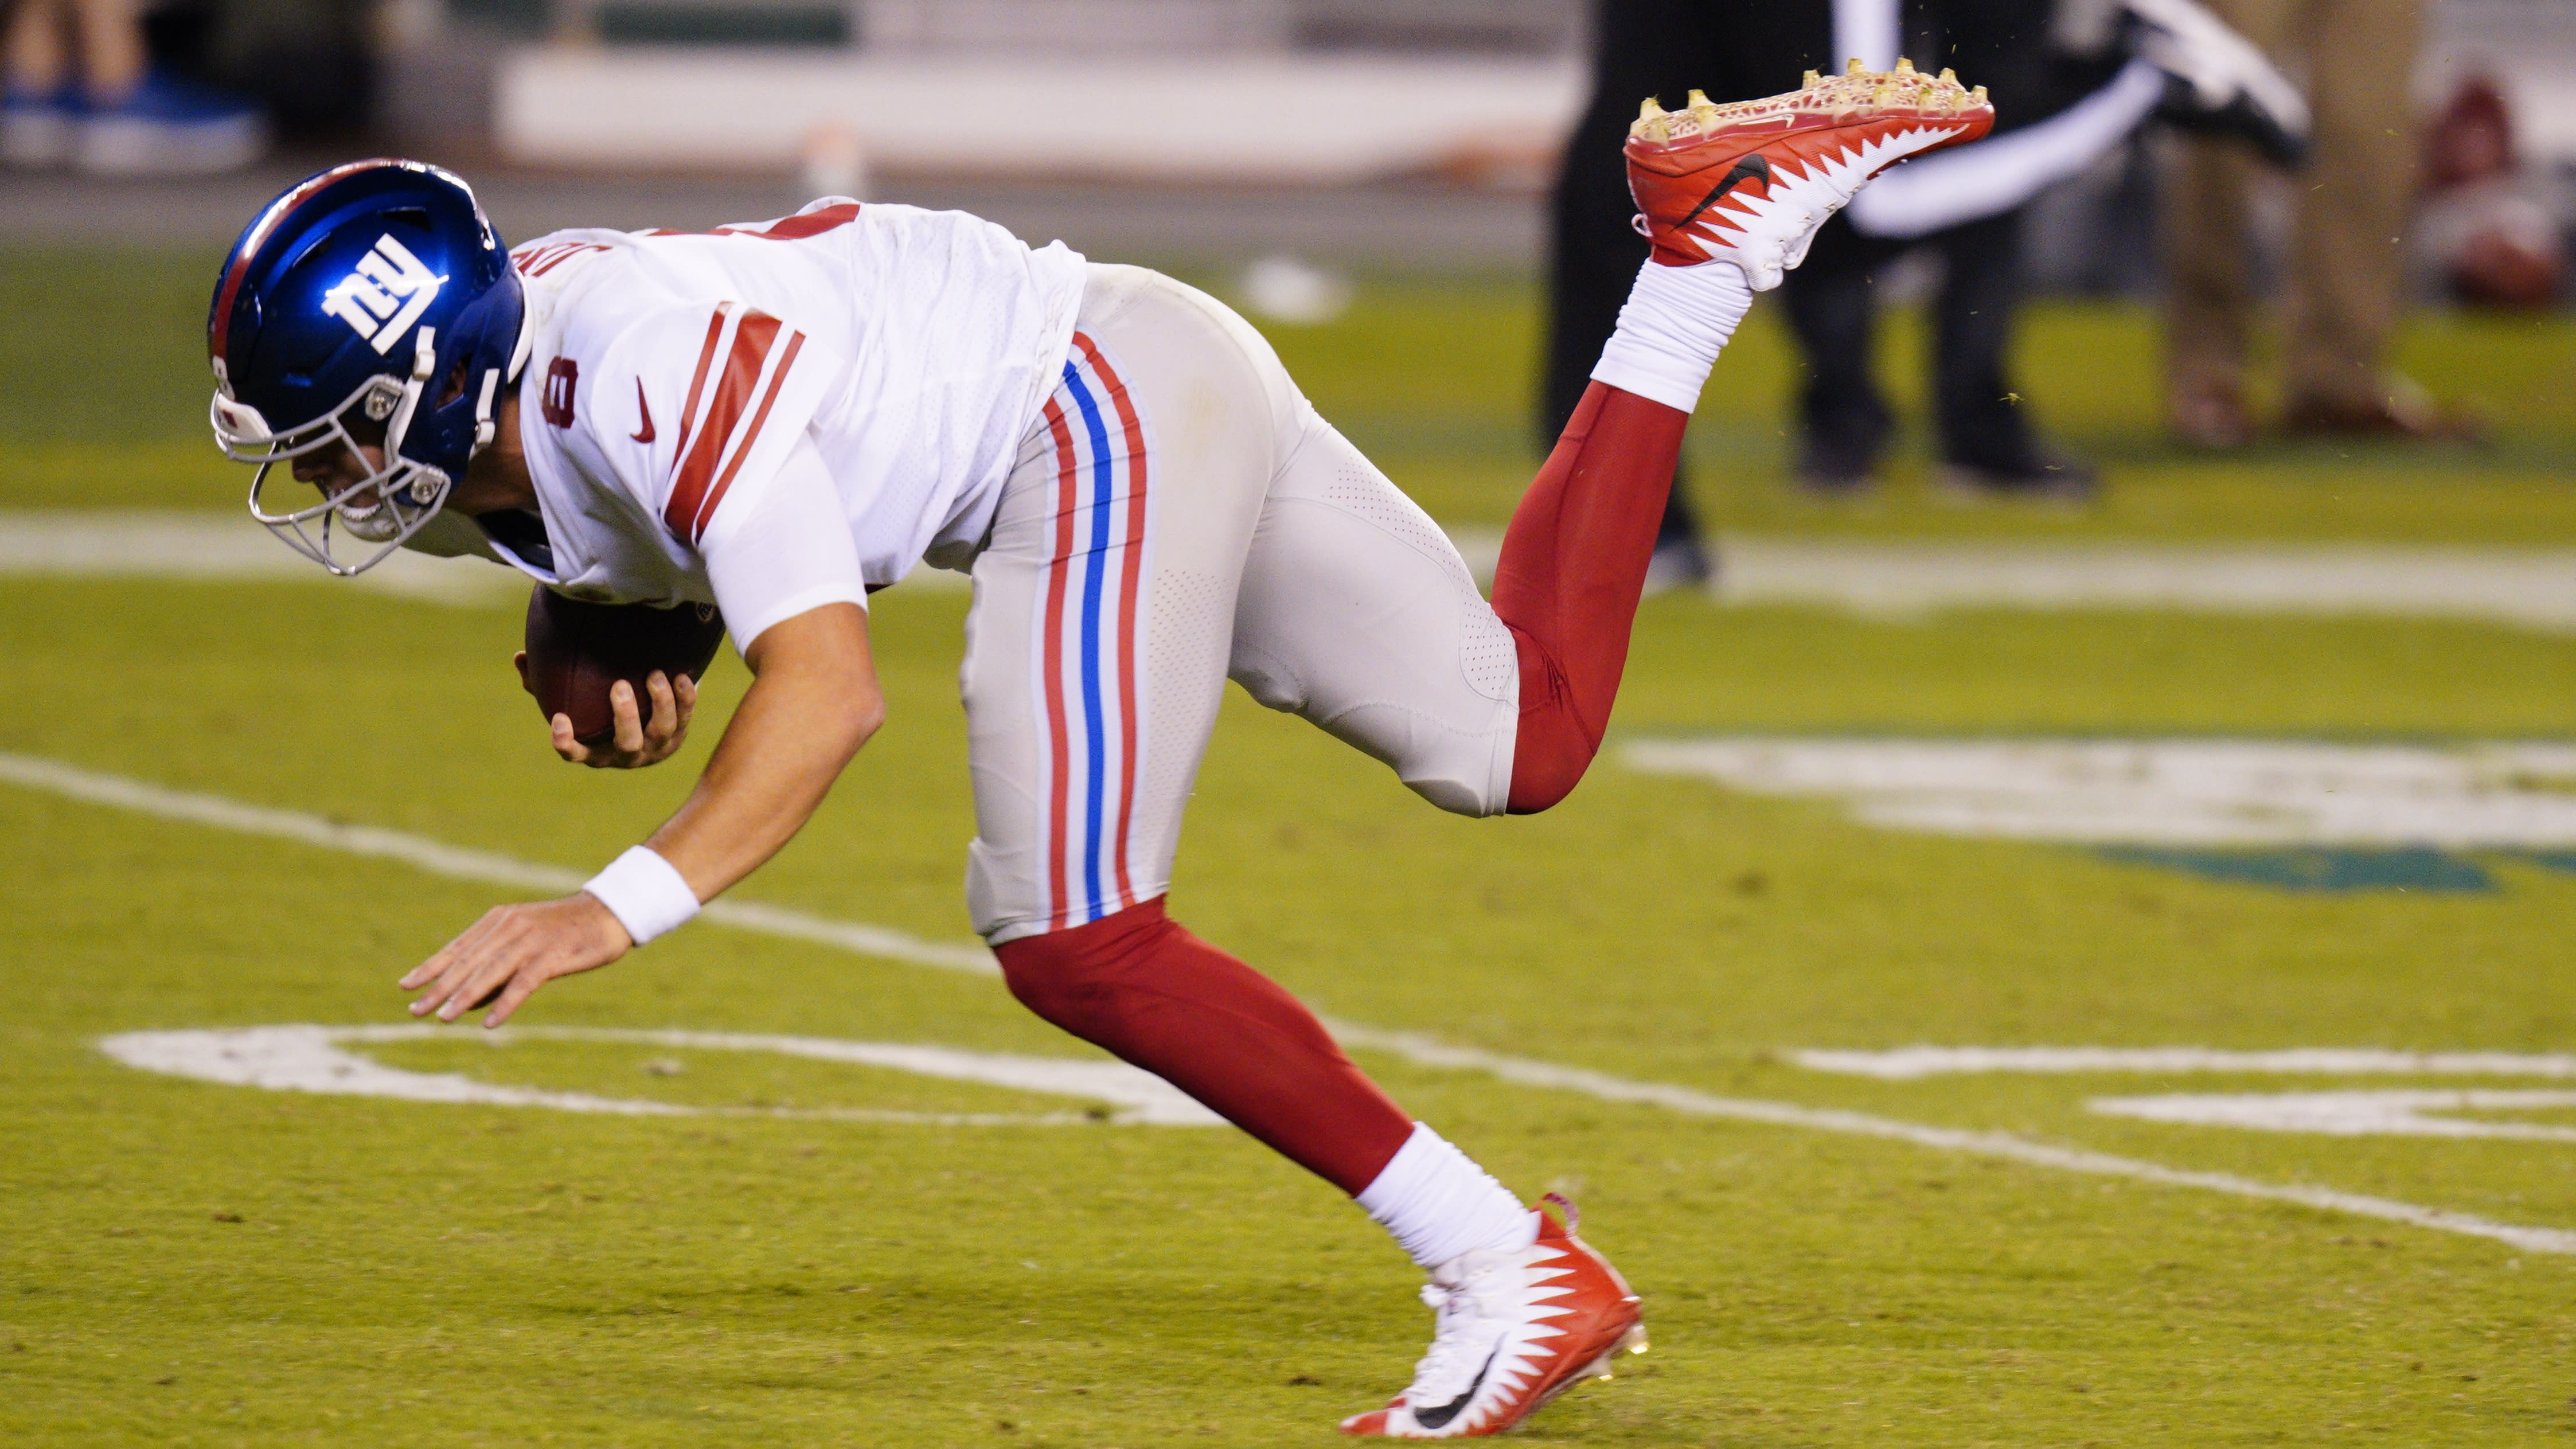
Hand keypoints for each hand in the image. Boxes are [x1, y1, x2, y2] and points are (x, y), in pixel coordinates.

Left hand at [399, 893, 632, 1027]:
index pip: (457, 948)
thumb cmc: (566, 931)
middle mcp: (509, 927)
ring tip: (443, 1018)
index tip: (405, 985)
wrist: (609, 913)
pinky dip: (506, 1003)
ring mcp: (530, 940)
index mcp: (498, 919)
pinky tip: (491, 1023)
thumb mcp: (525, 940)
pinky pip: (524, 983)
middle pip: (468, 962)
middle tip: (416, 1010)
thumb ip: (497, 965)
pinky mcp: (553, 956)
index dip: (430, 968)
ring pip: (490, 972)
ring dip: (465, 997)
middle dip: (439, 988)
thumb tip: (468, 1001)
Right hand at [514, 653, 696, 768]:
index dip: (567, 742)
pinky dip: (685, 699)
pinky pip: (685, 719)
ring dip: (660, 704)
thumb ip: (543, 682)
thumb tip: (520, 656)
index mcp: (594, 750)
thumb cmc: (595, 708)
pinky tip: (681, 676)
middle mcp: (625, 754)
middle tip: (620, 686)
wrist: (644, 721)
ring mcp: (654, 748)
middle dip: (625, 716)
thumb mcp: (571, 699)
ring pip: (661, 731)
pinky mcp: (678, 735)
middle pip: (626, 744)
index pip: (576, 753)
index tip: (560, 720)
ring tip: (654, 675)